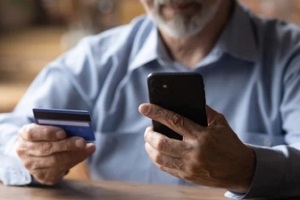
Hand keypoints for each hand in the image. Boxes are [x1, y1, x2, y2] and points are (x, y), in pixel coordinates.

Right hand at [16, 124, 95, 184]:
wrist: (35, 152)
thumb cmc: (46, 135)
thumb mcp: (47, 126)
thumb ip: (58, 126)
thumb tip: (77, 128)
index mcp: (24, 134)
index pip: (33, 133)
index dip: (48, 133)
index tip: (63, 132)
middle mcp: (25, 151)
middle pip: (47, 149)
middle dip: (68, 145)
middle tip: (83, 141)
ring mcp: (32, 166)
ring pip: (56, 161)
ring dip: (75, 154)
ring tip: (89, 147)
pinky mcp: (42, 176)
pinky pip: (61, 170)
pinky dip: (75, 161)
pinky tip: (84, 154)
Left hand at [138, 103, 255, 192]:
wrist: (240, 169)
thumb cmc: (229, 142)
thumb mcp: (220, 122)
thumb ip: (203, 111)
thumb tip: (185, 101)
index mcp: (202, 135)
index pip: (174, 121)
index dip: (156, 112)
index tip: (143, 107)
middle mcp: (194, 152)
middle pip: (161, 143)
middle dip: (149, 135)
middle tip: (148, 130)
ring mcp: (189, 167)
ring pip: (159, 158)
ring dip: (149, 148)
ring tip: (150, 141)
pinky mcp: (187, 176)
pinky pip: (165, 168)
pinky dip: (157, 158)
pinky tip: (157, 152)